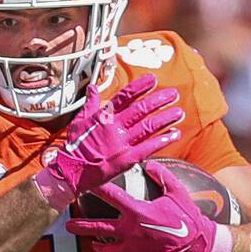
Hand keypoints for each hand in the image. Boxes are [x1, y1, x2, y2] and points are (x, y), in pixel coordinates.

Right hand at [32, 75, 183, 210]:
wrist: (70, 171)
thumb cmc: (74, 147)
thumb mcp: (79, 121)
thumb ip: (90, 104)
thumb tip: (93, 87)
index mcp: (104, 116)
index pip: (125, 96)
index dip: (140, 87)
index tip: (153, 79)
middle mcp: (115, 127)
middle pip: (141, 109)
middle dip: (159, 100)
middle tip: (173, 94)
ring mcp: (122, 143)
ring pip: (148, 126)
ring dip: (165, 118)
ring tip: (179, 112)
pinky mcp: (126, 159)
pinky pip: (148, 147)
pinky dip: (162, 140)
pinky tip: (174, 134)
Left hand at [67, 160, 233, 251]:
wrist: (199, 243)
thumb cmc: (188, 216)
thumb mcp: (176, 192)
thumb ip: (162, 176)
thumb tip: (150, 165)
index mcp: (138, 212)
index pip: (112, 197)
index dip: (96, 188)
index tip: (84, 183)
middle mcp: (132, 231)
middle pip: (100, 229)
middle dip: (82, 226)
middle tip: (69, 226)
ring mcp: (135, 248)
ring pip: (108, 251)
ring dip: (98, 247)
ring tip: (92, 244)